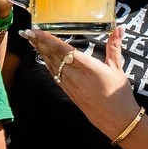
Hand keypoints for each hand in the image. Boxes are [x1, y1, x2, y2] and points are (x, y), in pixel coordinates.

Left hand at [24, 26, 142, 142]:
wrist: (117, 120)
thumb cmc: (120, 95)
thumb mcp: (118, 68)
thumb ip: (114, 46)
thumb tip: (120, 27)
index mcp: (88, 68)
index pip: (63, 50)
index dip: (48, 40)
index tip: (36, 31)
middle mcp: (76, 77)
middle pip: (53, 57)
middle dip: (39, 44)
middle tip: (27, 33)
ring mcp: (71, 86)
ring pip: (52, 66)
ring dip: (41, 53)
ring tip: (32, 41)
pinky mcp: (69, 93)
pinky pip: (55, 76)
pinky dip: (48, 65)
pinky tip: (44, 59)